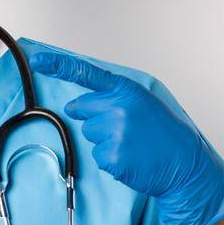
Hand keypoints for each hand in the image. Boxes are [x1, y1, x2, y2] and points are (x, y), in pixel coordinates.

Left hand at [30, 52, 223, 224]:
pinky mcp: (111, 156)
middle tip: (122, 128)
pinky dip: (109, 159)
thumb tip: (75, 105)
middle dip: (94, 118)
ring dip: (104, 140)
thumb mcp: (143, 104)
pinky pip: (95, 155)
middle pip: (80, 109)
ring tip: (131, 144)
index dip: (59, 65)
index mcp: (127, 91)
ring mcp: (114, 132)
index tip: (39, 60)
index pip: (85, 73)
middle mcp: (119, 108)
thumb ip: (112, 98)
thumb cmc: (164, 134)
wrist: (184, 164)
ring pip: (88, 134)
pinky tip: (130, 158)